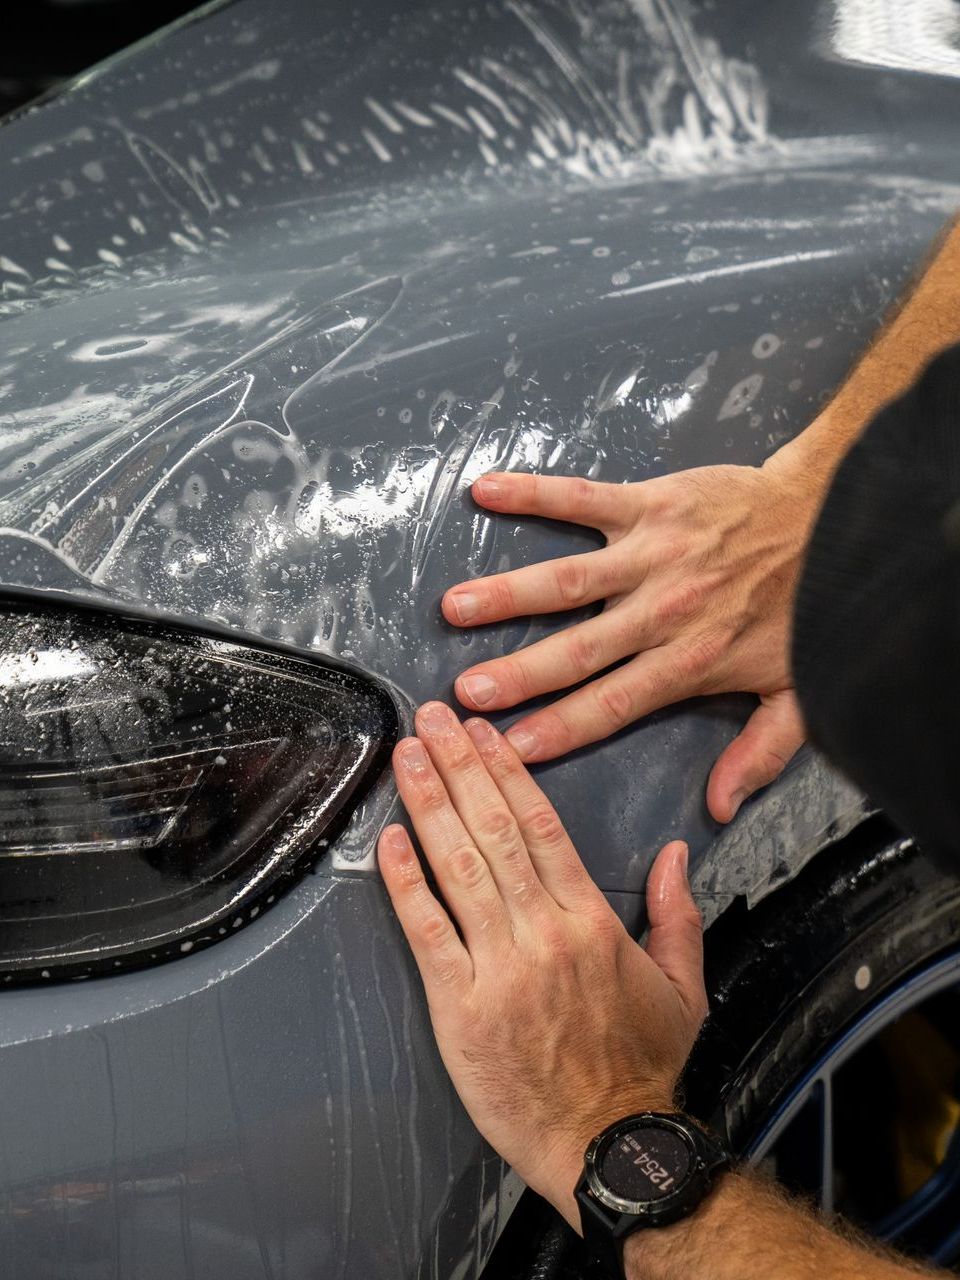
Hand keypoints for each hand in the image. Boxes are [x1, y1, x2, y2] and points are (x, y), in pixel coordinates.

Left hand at [378, 702, 706, 1228]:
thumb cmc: (645, 1068)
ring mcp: (499, 968)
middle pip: (495, 831)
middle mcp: (544, 933)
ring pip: (458, 867)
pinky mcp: (460, 1007)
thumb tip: (676, 854)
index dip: (507, 773)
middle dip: (460, 767)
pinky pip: (427, 932)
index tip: (485, 733)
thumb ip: (677, 914)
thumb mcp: (682, 987)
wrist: (612, 1146)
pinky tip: (389, 840)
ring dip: (429, 805)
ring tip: (407, 756)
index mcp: (593, 922)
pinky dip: (405, 883)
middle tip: (431, 719)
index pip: (543, 826)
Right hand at [443, 457, 817, 821]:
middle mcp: (661, 611)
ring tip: (455, 608)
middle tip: (463, 693)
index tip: (510, 748)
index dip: (561, 727)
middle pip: (578, 649)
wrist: (829, 519)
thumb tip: (720, 808)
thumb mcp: (798, 696)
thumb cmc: (806, 609)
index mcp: (689, 661)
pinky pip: (583, 497)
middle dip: (518, 674)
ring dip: (508, 593)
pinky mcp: (651, 503)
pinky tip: (487, 491)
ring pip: (568, 578)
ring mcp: (652, 553)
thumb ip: (759, 754)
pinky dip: (534, 492)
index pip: (613, 703)